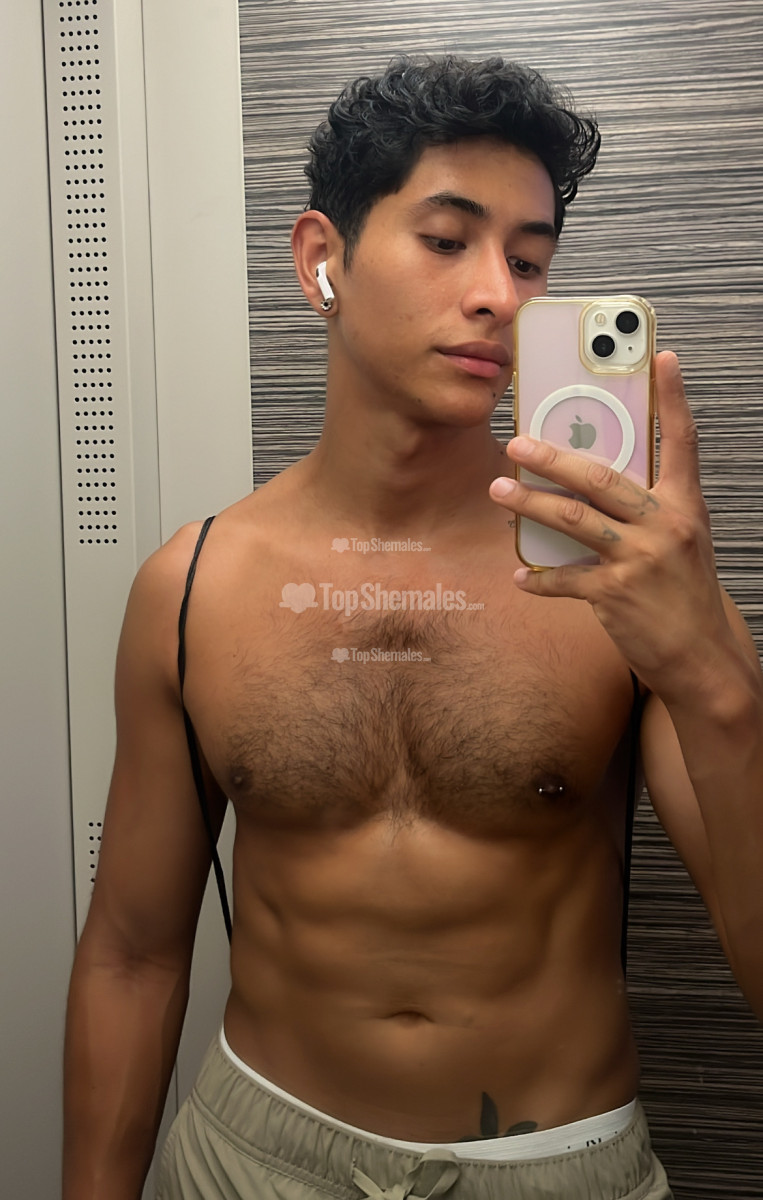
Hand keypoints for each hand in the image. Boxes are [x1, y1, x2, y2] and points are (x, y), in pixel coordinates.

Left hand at [489, 351, 731, 698]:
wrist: (701, 656)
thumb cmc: (683, 593)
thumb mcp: (680, 541)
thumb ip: (646, 508)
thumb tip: (592, 481)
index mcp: (683, 506)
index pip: (682, 442)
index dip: (673, 398)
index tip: (662, 357)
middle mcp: (665, 526)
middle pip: (604, 478)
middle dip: (556, 457)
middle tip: (518, 443)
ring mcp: (641, 560)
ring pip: (575, 520)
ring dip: (532, 504)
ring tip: (500, 490)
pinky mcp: (617, 594)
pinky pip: (566, 579)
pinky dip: (539, 578)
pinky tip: (521, 576)